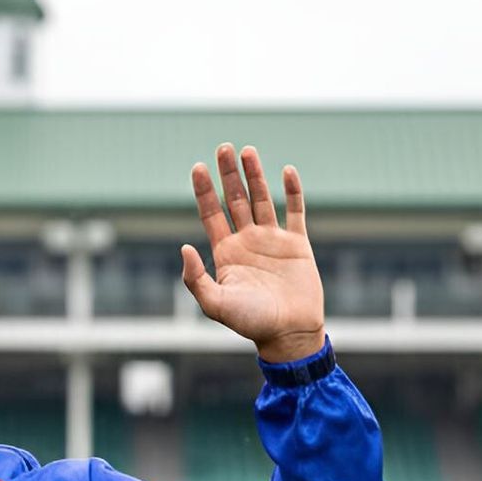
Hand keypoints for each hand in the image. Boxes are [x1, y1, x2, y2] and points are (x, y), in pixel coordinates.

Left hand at [181, 144, 326, 363]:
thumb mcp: (214, 303)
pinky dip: (292, 191)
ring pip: (262, 199)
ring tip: (247, 151)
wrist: (288, 333)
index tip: (197, 167)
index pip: (211, 214)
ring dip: (255, 175)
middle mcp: (247, 241)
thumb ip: (196, 278)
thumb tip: (183, 247)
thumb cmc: (250, 323)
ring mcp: (272, 240)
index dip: (203, 191)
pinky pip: (295, 211)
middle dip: (228, 174)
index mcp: (225, 253)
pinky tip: (286, 171)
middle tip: (223, 147)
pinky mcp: (297, 243)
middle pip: (235, 199)